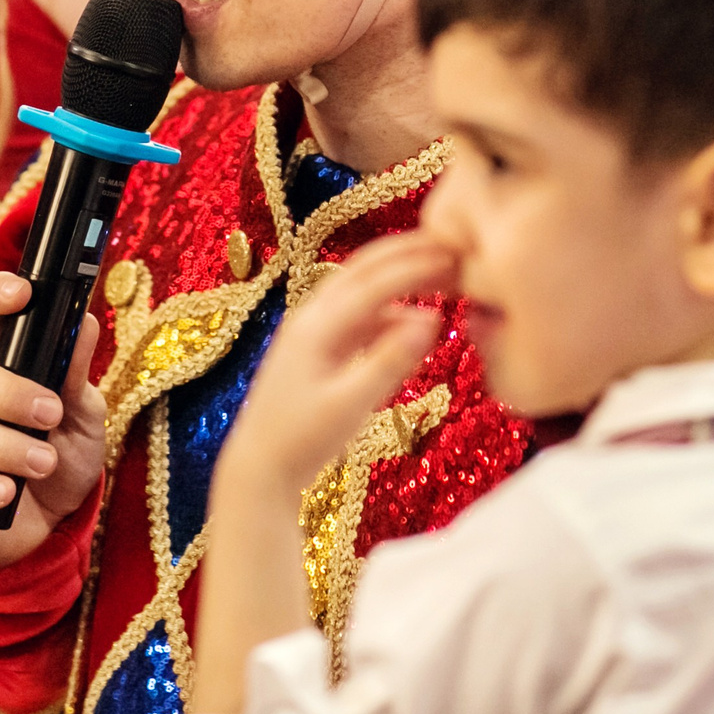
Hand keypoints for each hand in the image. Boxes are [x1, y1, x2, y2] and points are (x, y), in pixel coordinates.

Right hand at [0, 271, 106, 568]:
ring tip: (44, 462)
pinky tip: (8, 494)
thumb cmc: (59, 461)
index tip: (22, 292)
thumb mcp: (83, 418)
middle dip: (6, 392)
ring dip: (2, 446)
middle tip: (51, 414)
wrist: (47, 531)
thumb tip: (84, 323)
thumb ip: (76, 376)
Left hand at [220, 232, 450, 498]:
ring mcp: (313, 332)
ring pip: (362, 290)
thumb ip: (388, 363)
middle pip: (364, 270)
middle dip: (406, 254)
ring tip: (440, 277)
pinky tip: (415, 322)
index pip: (373, 282)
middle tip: (449, 244)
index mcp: (316, 326)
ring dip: (400, 280)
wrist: (260, 468)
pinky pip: (359, 317)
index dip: (415, 265)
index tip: (453, 254)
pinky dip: (390, 311)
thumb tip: (431, 320)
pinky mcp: (319, 349)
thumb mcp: (349, 406)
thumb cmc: (301, 441)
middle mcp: (312, 318)